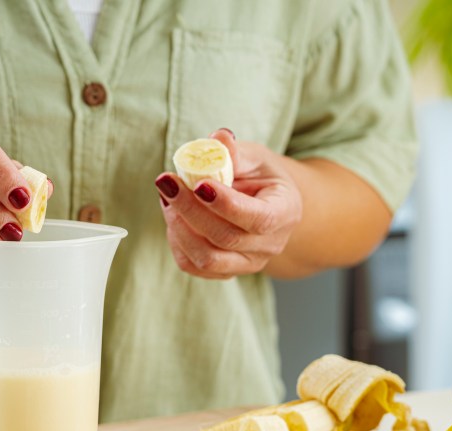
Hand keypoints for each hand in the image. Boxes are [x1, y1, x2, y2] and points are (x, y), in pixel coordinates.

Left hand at [155, 129, 302, 278]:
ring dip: (179, 228)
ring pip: (207, 259)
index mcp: (285, 213)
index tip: (198, 184)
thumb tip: (218, 137)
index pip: (257, 218)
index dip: (226, 204)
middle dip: (190, 210)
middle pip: (226, 238)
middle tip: (167, 183)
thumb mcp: (255, 158)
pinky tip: (174, 217)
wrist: (265, 204)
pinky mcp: (225, 272)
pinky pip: (194, 266)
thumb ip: (236, 152)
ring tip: (167, 198)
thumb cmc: (260, 177)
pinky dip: (177, 242)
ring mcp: (248, 264)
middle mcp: (270, 245)